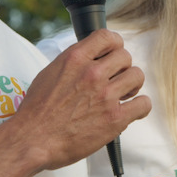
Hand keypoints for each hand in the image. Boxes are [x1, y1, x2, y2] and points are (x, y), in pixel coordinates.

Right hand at [13, 28, 150, 169]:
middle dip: (122, 67)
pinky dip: (140, 107)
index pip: (107, 37)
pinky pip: (143, 104)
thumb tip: (88, 58)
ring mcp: (105, 95)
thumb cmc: (37, 111)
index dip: (114, 44)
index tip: (113, 53)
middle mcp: (92, 73)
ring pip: (137, 76)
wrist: (33, 140)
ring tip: (123, 94)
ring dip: (132, 85)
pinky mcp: (115, 119)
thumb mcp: (49, 73)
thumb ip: (72, 63)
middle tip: (116, 79)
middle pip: (125, 56)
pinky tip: (131, 110)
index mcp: (75, 58)